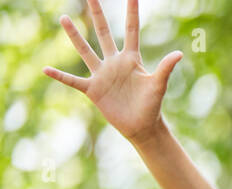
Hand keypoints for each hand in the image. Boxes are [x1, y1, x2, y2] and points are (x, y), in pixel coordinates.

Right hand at [43, 0, 181, 143]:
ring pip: (85, 51)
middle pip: (104, 33)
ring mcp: (101, 75)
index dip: (132, 13)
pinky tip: (46, 69)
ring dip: (74, 36)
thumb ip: (166, 69)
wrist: (142, 127)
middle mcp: (114, 62)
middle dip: (98, 15)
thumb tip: (180, 53)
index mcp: (131, 59)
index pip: (131, 31)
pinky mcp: (93, 90)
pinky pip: (73, 80)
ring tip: (64, 18)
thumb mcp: (158, 85)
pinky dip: (60, 76)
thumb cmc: (152, 106)